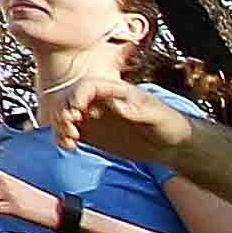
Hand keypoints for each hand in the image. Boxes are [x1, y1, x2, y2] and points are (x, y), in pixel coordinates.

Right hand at [51, 76, 187, 163]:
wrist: (172, 145)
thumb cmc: (169, 123)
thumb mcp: (157, 114)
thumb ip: (136, 108)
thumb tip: (114, 103)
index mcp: (115, 90)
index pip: (87, 87)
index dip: (76, 97)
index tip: (76, 113)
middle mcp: (101, 101)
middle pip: (69, 98)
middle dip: (63, 113)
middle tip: (72, 131)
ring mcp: (94, 117)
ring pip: (64, 115)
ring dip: (59, 126)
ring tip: (70, 141)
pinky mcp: (92, 133)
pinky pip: (68, 131)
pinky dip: (62, 137)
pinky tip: (70, 146)